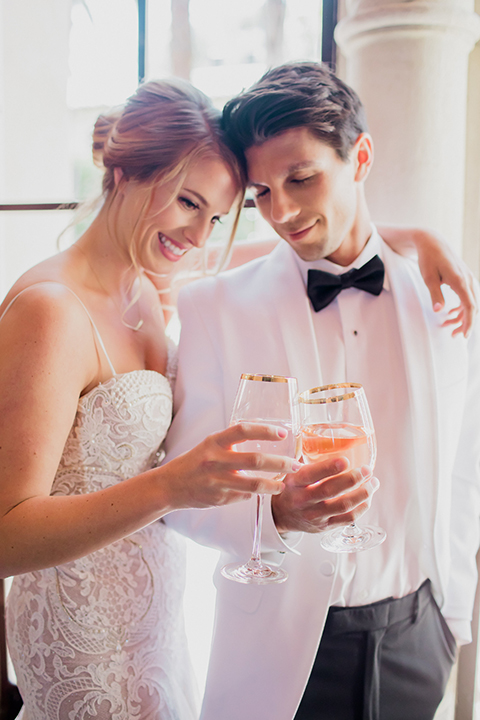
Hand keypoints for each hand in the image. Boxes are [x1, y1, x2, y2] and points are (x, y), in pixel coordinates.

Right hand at [161, 422, 298, 509]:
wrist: (171, 486)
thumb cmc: (196, 461)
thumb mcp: (210, 445)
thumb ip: (232, 442)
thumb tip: (264, 436)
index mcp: (214, 442)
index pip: (243, 430)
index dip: (265, 430)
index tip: (283, 433)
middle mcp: (215, 460)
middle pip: (255, 460)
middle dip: (281, 463)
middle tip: (295, 465)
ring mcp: (217, 481)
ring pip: (254, 484)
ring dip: (274, 484)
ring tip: (284, 483)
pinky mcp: (219, 498)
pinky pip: (245, 495)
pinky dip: (257, 493)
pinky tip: (265, 491)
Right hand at [271, 457, 378, 533]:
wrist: (280, 515)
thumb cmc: (291, 488)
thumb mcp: (291, 472)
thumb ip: (307, 458)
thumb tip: (330, 437)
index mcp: (294, 482)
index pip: (311, 474)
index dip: (329, 467)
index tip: (346, 460)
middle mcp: (303, 500)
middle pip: (330, 491)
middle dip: (352, 479)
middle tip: (367, 470)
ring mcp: (314, 515)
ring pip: (342, 506)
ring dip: (362, 494)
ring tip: (373, 483)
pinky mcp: (324, 526)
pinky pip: (347, 519)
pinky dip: (361, 508)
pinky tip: (368, 498)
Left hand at [413, 229, 476, 337]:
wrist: (432, 242)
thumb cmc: (428, 259)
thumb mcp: (428, 278)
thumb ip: (435, 294)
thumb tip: (439, 310)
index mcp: (460, 281)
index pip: (470, 307)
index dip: (468, 323)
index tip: (464, 335)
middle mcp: (468, 279)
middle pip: (472, 307)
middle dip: (464, 323)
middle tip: (453, 334)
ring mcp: (468, 277)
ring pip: (470, 302)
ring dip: (461, 316)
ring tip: (447, 325)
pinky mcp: (464, 277)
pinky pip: (467, 295)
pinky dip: (461, 306)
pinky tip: (451, 312)